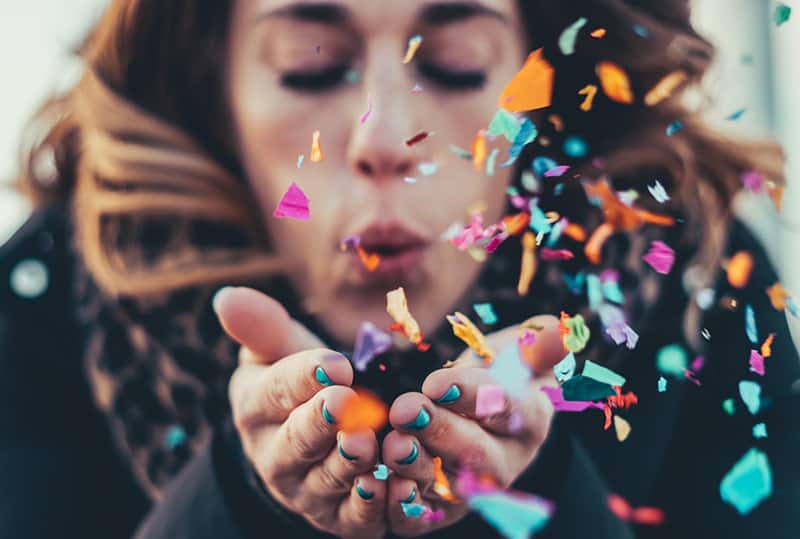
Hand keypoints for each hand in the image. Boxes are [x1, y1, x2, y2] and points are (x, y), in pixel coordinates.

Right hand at [215, 287, 386, 538]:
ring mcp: (306, 492)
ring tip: (367, 444)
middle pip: (296, 441)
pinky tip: (391, 486)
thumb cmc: (297, 383)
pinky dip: (372, 507)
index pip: (275, 391)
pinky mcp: (339, 519)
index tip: (334, 363)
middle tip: (346, 403)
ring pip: (327, 481)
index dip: (304, 377)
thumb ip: (262, 327)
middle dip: (320, 423)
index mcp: (256, 408)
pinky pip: (355, 519)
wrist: (308, 441)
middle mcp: (275, 456)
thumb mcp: (279, 351)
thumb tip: (227, 296)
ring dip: (348, 465)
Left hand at [381, 316, 563, 536]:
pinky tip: (387, 485)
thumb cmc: (500, 371)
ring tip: (394, 444)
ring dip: (418, 467)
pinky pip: (425, 515)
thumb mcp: (521, 349)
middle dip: (441, 432)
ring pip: (449, 486)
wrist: (477, 409)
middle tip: (407, 409)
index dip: (475, 397)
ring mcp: (475, 488)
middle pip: (478, 453)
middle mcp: (507, 460)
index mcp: (530, 418)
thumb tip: (559, 331)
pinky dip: (406, 505)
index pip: (510, 408)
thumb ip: (537, 342)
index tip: (438, 383)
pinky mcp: (442, 507)